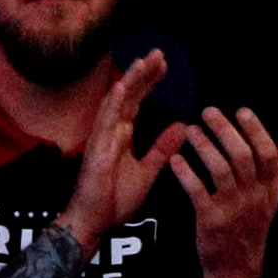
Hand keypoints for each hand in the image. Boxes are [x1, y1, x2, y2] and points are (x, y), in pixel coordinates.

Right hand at [58, 51, 187, 255]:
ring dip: (129, 80)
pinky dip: (114, 101)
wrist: (94, 223)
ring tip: (143, 61)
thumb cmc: (115, 199)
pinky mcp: (97, 148)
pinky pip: (106, 120)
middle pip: (129, 95)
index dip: (149, 81)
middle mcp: (112, 130)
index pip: (138, 101)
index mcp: (122, 134)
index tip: (164, 64)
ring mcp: (102, 137)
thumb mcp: (148, 171)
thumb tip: (182, 126)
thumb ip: (162, 149)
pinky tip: (123, 84)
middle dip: (143, 73)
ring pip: (117, 101)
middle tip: (159, 53)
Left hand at [177, 106, 277, 277]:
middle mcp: (252, 196)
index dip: (255, 130)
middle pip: (242, 157)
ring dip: (204, 146)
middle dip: (225, 131)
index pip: (267, 154)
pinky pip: (198, 192)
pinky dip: (186, 173)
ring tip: (191, 129)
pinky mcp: (210, 221)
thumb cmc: (253, 225)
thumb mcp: (273, 196)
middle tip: (208, 111)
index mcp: (267, 187)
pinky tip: (176, 159)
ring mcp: (232, 209)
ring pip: (220, 171)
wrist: (237, 268)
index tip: (241, 111)